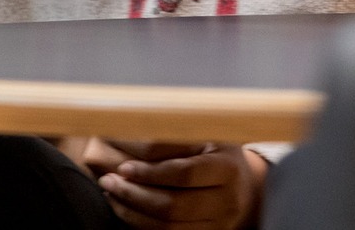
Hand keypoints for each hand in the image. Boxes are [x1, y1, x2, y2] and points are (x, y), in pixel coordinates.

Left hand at [84, 138, 267, 228]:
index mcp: (227, 167)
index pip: (182, 172)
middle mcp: (227, 200)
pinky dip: (141, 224)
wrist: (245, 185)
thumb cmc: (217, 152)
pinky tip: (125, 208)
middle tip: (109, 181)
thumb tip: (127, 133)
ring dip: (132, 211)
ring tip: (112, 193)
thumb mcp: (205, 136)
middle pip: (173, 204)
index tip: (123, 166)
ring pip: (167, 226)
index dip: (149, 171)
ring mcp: (219, 224)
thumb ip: (173, 137)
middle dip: (134, 194)